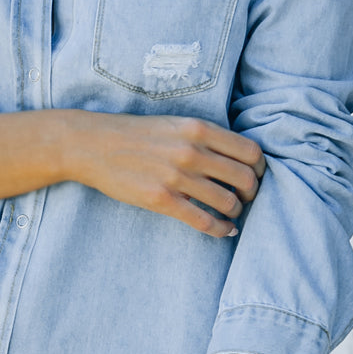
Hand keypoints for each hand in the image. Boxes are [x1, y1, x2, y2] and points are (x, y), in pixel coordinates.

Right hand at [71, 112, 264, 235]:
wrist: (93, 145)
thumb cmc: (135, 134)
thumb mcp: (175, 123)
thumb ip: (206, 137)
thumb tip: (238, 158)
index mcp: (198, 129)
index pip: (250, 151)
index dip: (259, 168)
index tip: (254, 177)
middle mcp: (192, 151)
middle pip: (245, 178)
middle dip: (252, 193)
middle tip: (245, 198)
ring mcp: (177, 177)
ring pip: (228, 202)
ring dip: (236, 212)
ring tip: (232, 214)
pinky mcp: (161, 200)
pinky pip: (203, 221)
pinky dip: (220, 229)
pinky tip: (223, 230)